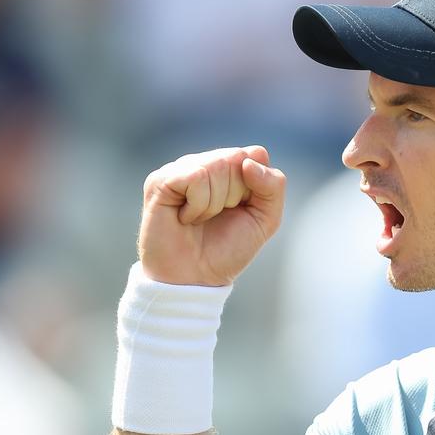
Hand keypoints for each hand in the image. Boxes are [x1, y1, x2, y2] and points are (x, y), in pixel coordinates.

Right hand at [137, 146, 285, 285]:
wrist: (195, 279)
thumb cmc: (227, 249)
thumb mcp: (265, 220)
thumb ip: (273, 186)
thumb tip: (248, 163)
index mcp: (230, 168)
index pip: (255, 154)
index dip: (256, 186)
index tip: (242, 210)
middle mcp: (205, 162)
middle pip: (237, 158)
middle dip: (235, 196)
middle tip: (217, 217)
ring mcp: (181, 168)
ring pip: (216, 165)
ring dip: (215, 204)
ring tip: (200, 220)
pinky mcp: (161, 180)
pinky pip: (196, 177)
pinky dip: (198, 205)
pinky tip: (186, 218)